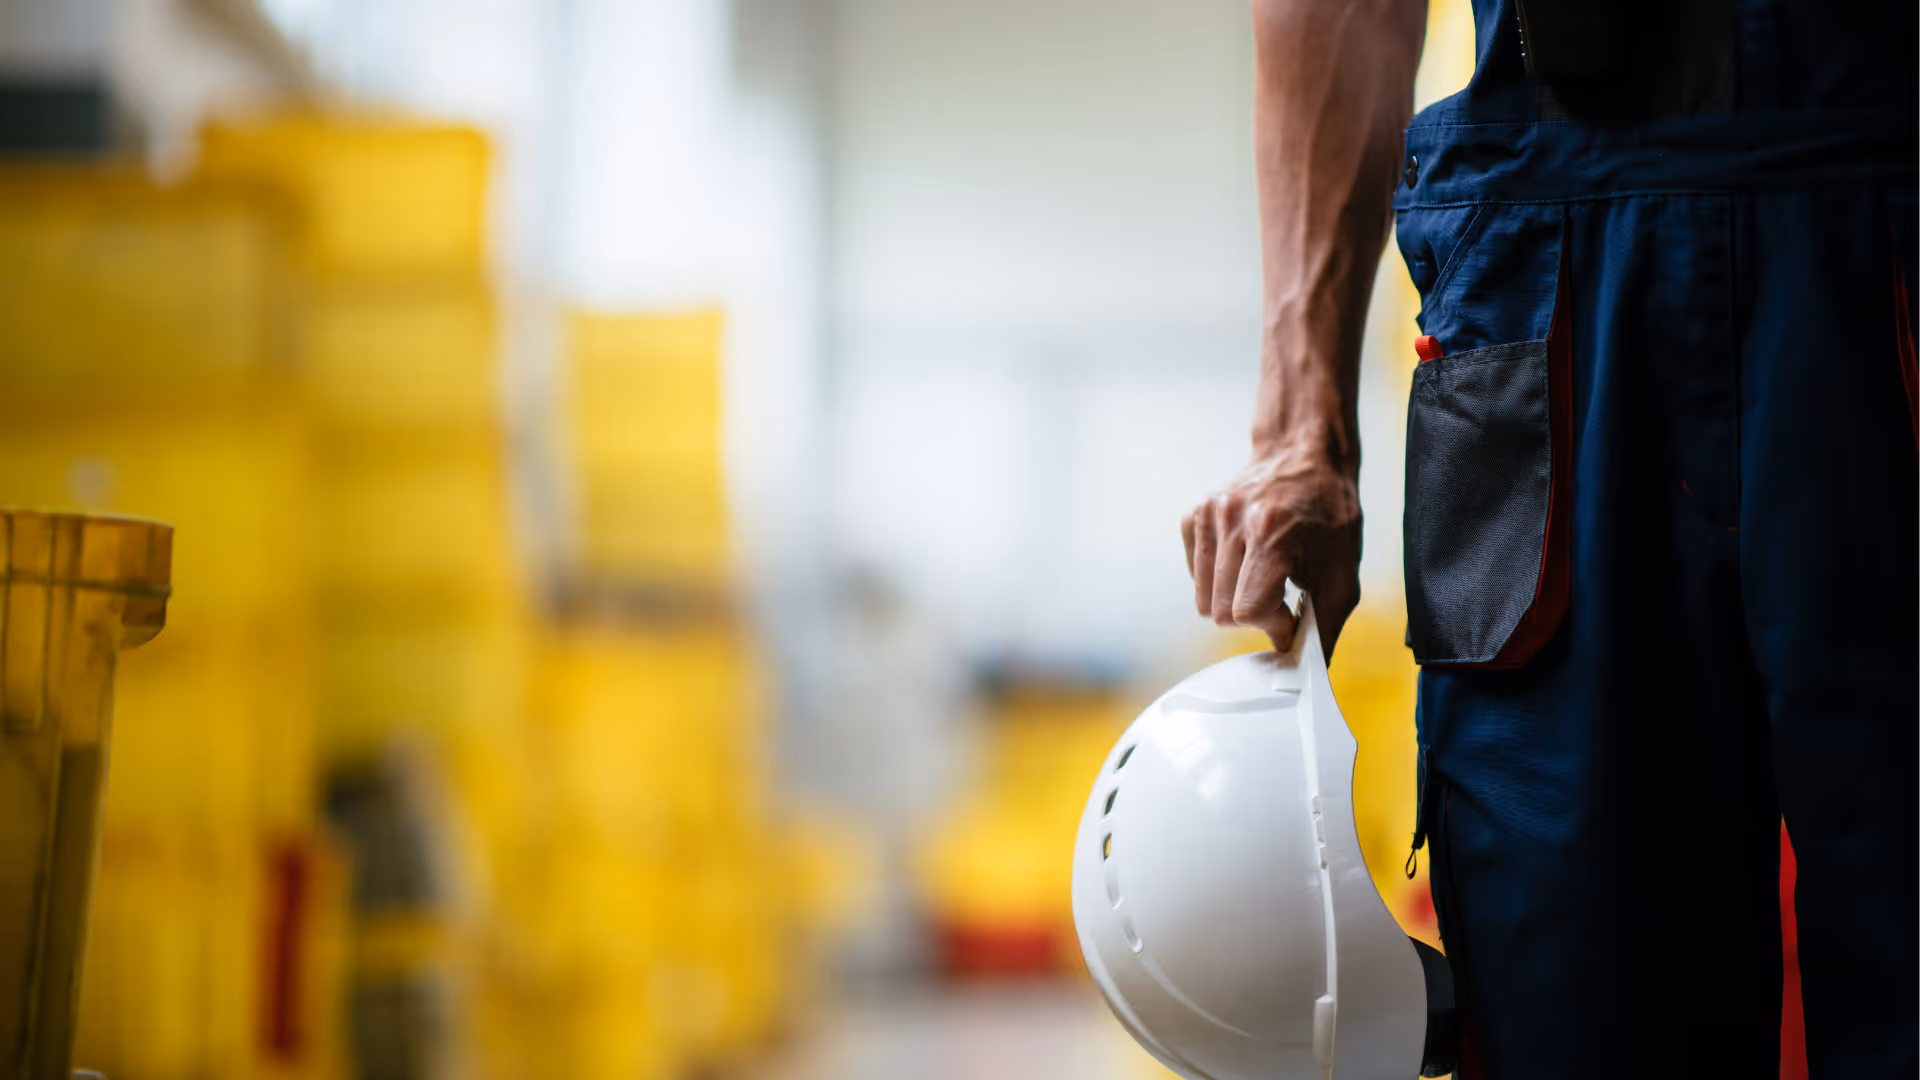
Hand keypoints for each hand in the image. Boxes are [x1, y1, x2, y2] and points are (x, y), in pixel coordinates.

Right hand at [1181, 443, 1361, 657]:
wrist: (1303, 453)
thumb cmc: (1329, 509)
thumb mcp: (1342, 567)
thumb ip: (1328, 621)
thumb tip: (1312, 667)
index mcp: (1270, 531)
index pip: (1247, 609)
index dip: (1270, 625)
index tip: (1290, 617)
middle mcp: (1232, 520)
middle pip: (1219, 611)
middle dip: (1252, 617)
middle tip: (1278, 599)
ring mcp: (1207, 515)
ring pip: (1202, 598)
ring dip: (1232, 601)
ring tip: (1261, 579)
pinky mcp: (1193, 516)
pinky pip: (1193, 574)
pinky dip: (1216, 580)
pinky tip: (1242, 562)